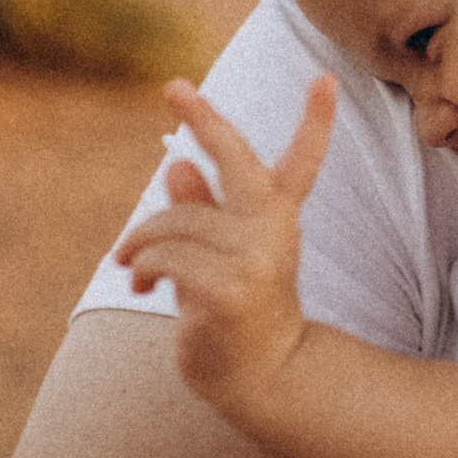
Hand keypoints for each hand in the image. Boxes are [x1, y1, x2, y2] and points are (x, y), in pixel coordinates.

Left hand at [114, 76, 337, 418]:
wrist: (257, 378)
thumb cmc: (233, 315)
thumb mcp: (216, 256)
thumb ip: (202, 211)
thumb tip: (178, 163)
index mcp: (275, 221)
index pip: (300, 163)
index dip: (316, 121)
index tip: (326, 79)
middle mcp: (273, 232)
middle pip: (237, 161)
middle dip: (208, 121)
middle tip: (176, 88)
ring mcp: (257, 259)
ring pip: (174, 221)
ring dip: (139, 242)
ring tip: (131, 264)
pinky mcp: (230, 288)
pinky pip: (165, 255)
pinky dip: (142, 266)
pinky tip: (141, 284)